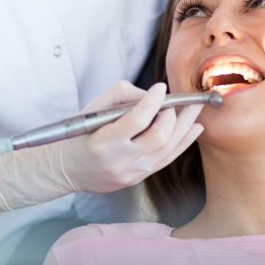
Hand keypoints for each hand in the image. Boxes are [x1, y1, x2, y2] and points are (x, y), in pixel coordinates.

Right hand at [0, 81, 203, 209]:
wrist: (69, 168)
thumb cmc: (82, 133)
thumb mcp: (95, 108)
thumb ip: (124, 96)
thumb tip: (154, 96)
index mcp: (105, 142)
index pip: (137, 119)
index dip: (153, 101)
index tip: (161, 87)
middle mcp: (120, 161)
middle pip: (159, 136)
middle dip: (175, 115)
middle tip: (183, 100)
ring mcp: (132, 173)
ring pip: (168, 148)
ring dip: (185, 126)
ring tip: (195, 109)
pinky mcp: (140, 178)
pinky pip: (168, 159)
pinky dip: (184, 142)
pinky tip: (194, 128)